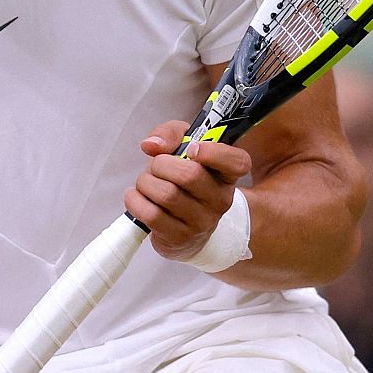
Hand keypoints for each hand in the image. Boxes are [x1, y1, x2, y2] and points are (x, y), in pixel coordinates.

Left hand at [125, 120, 251, 262]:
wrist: (183, 227)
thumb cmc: (183, 182)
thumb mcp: (181, 148)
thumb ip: (170, 134)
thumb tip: (151, 145)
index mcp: (226, 175)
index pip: (237, 162)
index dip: (214, 152)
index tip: (191, 149)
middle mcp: (221, 200)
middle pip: (189, 175)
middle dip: (160, 164)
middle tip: (155, 166)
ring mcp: (202, 222)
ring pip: (166, 194)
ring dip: (145, 182)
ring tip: (145, 183)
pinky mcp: (180, 238)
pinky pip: (151, 215)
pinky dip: (135, 200)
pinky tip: (136, 196)